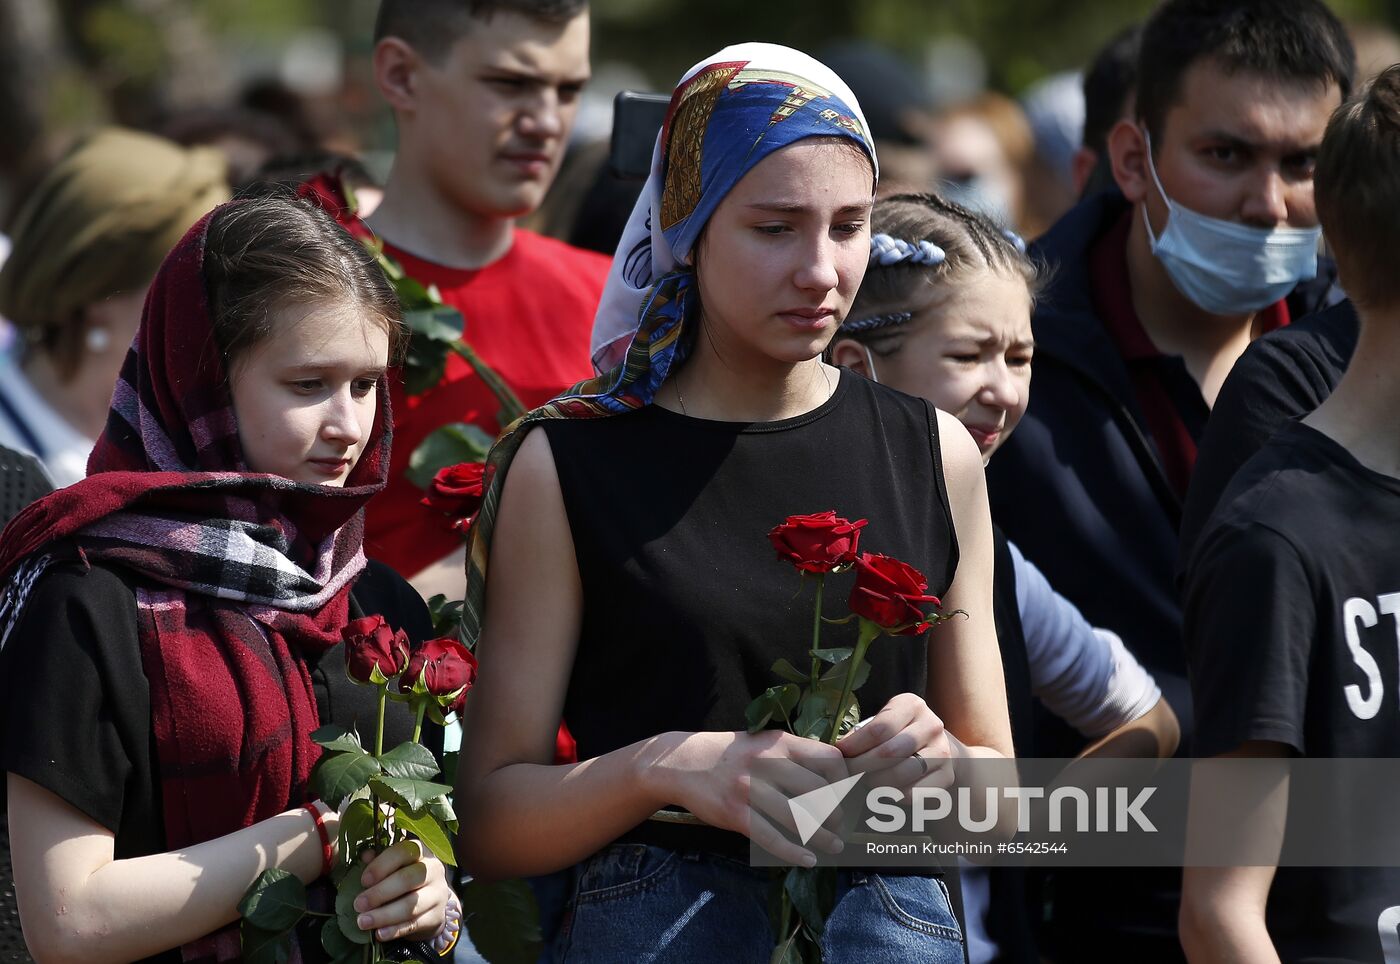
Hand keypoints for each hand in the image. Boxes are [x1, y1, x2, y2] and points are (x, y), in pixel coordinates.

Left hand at [352, 839, 451, 941]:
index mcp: (421, 852)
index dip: (381, 866)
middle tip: (358, 904)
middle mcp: (434, 870)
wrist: (431, 904)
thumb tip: (365, 856)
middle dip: (380, 893)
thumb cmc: (406, 880)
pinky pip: (414, 924)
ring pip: (411, 905)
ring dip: (384, 915)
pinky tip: (379, 934)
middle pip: (408, 879)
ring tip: (363, 921)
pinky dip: (395, 930)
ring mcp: (437, 894)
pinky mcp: (436, 917)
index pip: (403, 852)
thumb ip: (379, 860)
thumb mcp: (394, 866)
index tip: (363, 881)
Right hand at [652, 730, 849, 864]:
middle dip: (836, 813)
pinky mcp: (735, 812)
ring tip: (834, 846)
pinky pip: (771, 837)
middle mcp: (767, 763)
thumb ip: (792, 755)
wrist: (682, 762)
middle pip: (818, 790)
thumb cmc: (731, 755)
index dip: (843, 781)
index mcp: (780, 742)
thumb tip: (832, 777)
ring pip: (798, 817)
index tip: (847, 797)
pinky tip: (807, 859)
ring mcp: (750, 788)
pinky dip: (793, 852)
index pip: (828, 758)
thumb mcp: (763, 743)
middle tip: (841, 826)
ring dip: (822, 837)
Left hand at [836, 692, 954, 790]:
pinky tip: (882, 792)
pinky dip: (893, 796)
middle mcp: (931, 725)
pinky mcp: (947, 776)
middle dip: (861, 766)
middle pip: (889, 752)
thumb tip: (838, 752)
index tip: (840, 755)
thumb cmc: (898, 734)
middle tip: (846, 774)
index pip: (879, 728)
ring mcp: (942, 751)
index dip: (855, 745)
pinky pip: (913, 792)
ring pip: (901, 774)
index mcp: (911, 705)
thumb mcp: (883, 722)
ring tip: (863, 783)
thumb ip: (863, 733)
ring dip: (875, 783)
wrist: (936, 748)